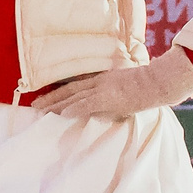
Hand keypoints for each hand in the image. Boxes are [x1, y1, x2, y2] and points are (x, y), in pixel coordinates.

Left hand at [29, 48, 192, 118]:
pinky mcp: (109, 97)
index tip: (46, 99)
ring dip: (57, 104)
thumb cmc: (146, 85)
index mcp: (102, 79)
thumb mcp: (126, 86)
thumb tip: (108, 106)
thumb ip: (114, 93)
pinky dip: (74, 108)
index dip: (59, 92)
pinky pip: (87, 104)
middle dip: (51, 98)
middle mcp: (99, 82)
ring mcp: (103, 89)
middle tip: (34, 105)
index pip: (75, 86)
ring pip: (74, 97)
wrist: (157, 82)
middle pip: (69, 90)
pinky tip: (62, 114)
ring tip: (41, 111)